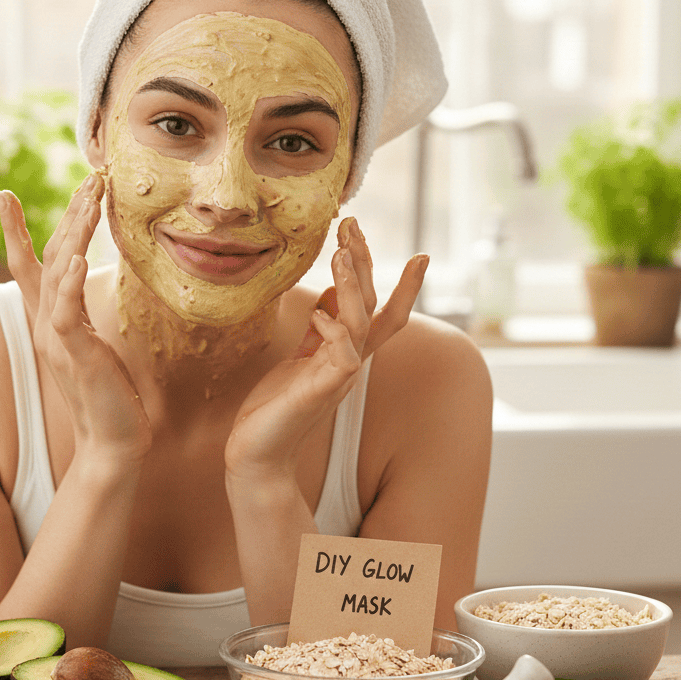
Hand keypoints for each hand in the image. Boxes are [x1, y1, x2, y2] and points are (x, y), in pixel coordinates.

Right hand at [0, 176, 150, 464]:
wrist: (113, 442)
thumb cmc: (109, 395)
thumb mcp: (94, 345)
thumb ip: (83, 316)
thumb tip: (86, 286)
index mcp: (52, 320)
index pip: (30, 267)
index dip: (16, 231)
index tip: (4, 195)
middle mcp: (48, 324)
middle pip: (49, 258)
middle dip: (68, 215)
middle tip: (89, 178)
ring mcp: (57, 338)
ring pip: (57, 275)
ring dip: (74, 233)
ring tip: (90, 198)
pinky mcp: (74, 354)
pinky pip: (67, 312)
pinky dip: (69, 282)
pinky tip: (77, 257)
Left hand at [224, 218, 426, 482]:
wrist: (257, 453)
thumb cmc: (274, 408)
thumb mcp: (298, 360)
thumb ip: (318, 332)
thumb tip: (331, 296)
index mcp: (345, 354)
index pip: (383, 315)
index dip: (403, 287)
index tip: (422, 256)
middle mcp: (349, 364)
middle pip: (373, 307)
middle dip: (365, 264)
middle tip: (352, 226)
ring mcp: (338, 377)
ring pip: (360, 324)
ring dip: (352, 286)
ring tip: (339, 253)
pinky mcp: (322, 390)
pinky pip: (342, 355)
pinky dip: (333, 329)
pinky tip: (320, 311)